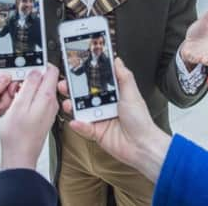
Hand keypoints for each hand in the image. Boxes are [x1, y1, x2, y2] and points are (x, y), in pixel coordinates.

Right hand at [0, 66, 59, 169]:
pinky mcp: (45, 117)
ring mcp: (50, 110)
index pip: (52, 70)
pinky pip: (40, 101)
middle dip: (33, 77)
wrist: (20, 156)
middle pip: (47, 79)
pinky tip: (20, 106)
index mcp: (48, 97)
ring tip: (17, 96)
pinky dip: (30, 99)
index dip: (40, 64)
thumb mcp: (19, 105)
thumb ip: (29, 85)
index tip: (29, 64)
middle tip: (19, 83)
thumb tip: (36, 71)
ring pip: (42, 90)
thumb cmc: (18, 135)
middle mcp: (52, 103)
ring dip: (30, 89)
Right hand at [59, 58, 170, 182]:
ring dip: (72, 106)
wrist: (142, 145)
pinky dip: (79, 124)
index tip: (76, 70)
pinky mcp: (96, 133)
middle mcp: (105, 106)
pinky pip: (84, 127)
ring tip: (68, 103)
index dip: (86, 77)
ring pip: (81, 111)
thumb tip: (118, 60)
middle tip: (65, 85)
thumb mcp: (132, 94)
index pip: (96, 83)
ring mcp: (100, 119)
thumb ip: (124, 76)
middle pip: (84, 96)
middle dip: (73, 90)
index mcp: (114, 95)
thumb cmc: (141, 121)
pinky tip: (76, 121)